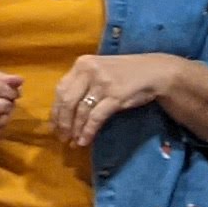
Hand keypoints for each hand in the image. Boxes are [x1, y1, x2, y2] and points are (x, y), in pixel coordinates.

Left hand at [49, 52, 177, 149]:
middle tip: (62, 138)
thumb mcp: (100, 71)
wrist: (154, 71)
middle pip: (67, 101)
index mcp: (82, 64)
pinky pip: (96, 118)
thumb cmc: (125, 73)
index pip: (61, 89)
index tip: (54, 126)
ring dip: (76, 130)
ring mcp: (103, 83)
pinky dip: (88, 131)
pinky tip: (85, 140)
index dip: (55, 111)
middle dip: (62, 123)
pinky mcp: (115, 96)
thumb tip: (63, 111)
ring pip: (81, 111)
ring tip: (74, 142)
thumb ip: (82, 84)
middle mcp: (89, 71)